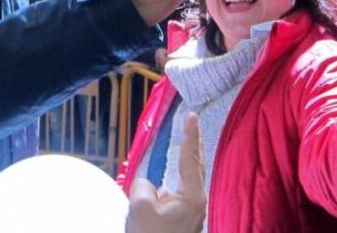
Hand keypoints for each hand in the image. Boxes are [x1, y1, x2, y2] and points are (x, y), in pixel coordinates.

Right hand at [127, 113, 205, 232]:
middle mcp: (196, 202)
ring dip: (162, 185)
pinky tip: (146, 214)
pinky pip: (167, 201)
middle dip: (189, 146)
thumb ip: (144, 185)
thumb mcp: (140, 207)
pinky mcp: (182, 222)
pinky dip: (157, 199)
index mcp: (192, 196)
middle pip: (191, 167)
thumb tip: (149, 186)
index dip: (189, 135)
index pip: (190, 158)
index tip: (191, 115)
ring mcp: (190, 214)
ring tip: (144, 210)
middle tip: (190, 123)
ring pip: (173, 188)